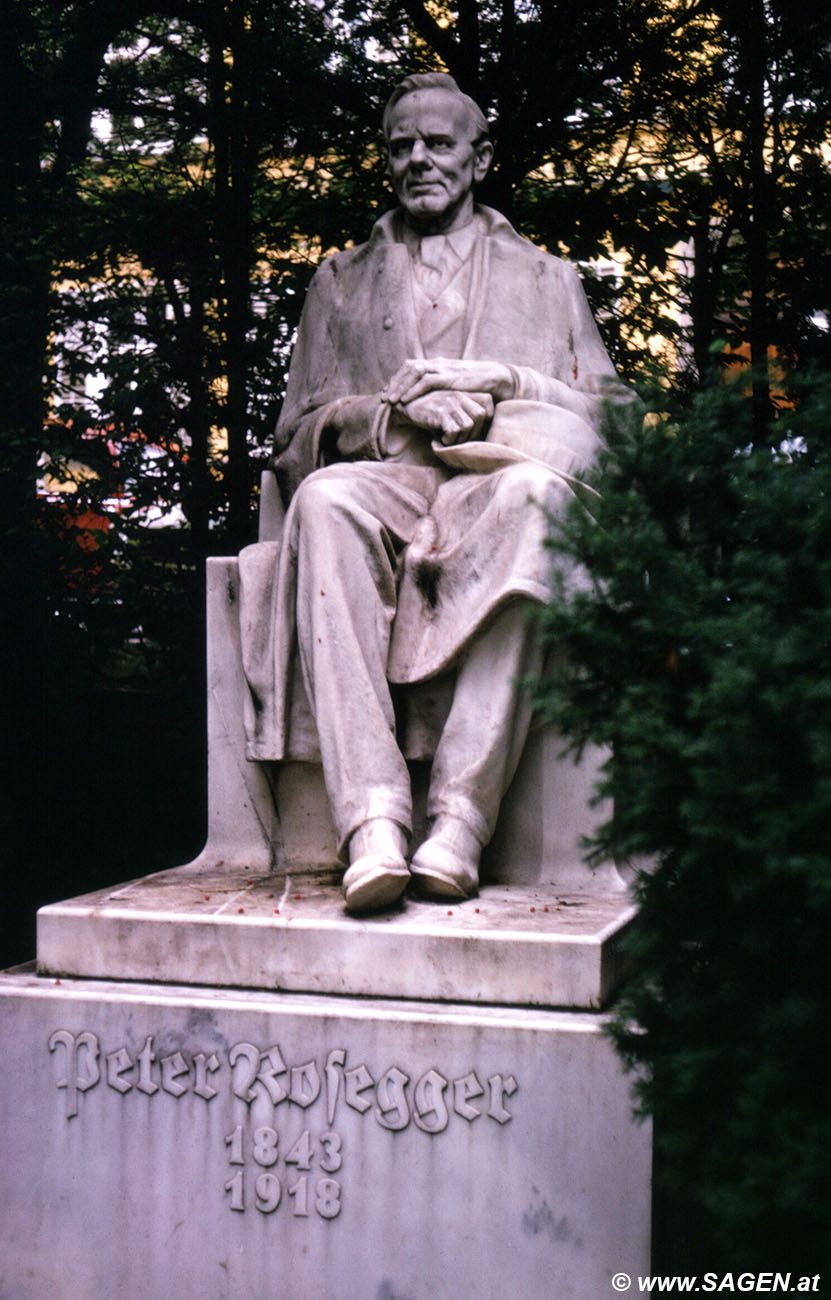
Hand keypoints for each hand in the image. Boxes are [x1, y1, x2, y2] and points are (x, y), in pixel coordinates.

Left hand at [383, 358, 514, 405]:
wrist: (494, 378)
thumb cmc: (476, 385)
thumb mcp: (454, 384)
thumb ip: (441, 387)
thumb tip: (430, 398)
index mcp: (437, 364)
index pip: (411, 367)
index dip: (398, 379)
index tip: (388, 392)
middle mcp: (437, 363)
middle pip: (408, 368)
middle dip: (394, 382)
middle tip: (384, 397)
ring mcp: (443, 368)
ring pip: (413, 373)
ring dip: (400, 387)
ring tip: (391, 401)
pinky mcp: (449, 376)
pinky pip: (426, 381)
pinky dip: (413, 390)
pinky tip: (405, 400)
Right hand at [394, 389, 493, 443]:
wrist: (407, 408)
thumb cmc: (430, 413)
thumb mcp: (451, 410)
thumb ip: (465, 415)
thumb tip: (481, 434)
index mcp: (464, 394)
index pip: (487, 407)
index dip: (482, 423)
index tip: (470, 433)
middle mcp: (459, 396)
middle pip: (480, 417)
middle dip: (471, 434)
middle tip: (457, 440)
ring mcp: (450, 403)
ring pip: (468, 425)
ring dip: (459, 438)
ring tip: (448, 439)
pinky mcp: (440, 411)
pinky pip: (454, 430)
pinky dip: (449, 439)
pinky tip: (440, 439)